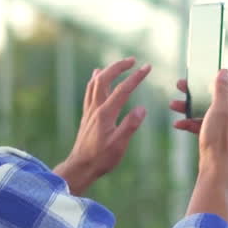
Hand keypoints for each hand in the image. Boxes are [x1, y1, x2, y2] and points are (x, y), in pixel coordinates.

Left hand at [55, 57, 149, 194]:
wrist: (80, 167)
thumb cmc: (101, 159)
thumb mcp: (119, 145)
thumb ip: (130, 125)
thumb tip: (142, 108)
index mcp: (105, 114)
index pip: (123, 90)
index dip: (136, 77)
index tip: (147, 67)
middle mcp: (95, 109)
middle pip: (104, 79)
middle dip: (119, 67)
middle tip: (133, 61)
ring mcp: (89, 111)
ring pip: (95, 83)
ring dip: (107, 71)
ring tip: (117, 65)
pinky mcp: (87, 116)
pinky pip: (89, 92)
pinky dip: (95, 81)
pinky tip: (97, 78)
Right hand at [170, 69, 227, 171]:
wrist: (215, 166)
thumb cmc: (218, 136)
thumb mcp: (219, 109)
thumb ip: (221, 89)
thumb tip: (224, 71)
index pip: (225, 84)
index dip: (211, 76)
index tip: (197, 72)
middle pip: (210, 96)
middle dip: (194, 91)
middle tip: (179, 85)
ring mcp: (221, 125)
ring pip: (202, 110)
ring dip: (187, 107)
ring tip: (172, 105)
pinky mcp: (212, 135)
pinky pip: (198, 124)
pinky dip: (188, 123)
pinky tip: (177, 125)